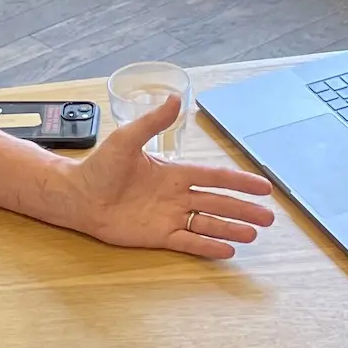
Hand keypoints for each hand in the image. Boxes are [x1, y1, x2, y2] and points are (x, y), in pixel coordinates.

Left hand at [60, 97, 275, 258]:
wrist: (77, 196)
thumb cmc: (99, 167)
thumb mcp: (127, 139)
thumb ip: (152, 122)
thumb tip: (174, 97)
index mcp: (173, 172)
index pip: (215, 177)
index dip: (240, 181)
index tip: (263, 187)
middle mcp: (176, 195)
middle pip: (218, 203)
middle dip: (243, 209)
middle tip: (269, 218)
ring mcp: (168, 216)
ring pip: (208, 223)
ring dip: (230, 228)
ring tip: (253, 234)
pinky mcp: (157, 236)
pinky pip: (188, 242)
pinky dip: (208, 246)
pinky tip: (228, 250)